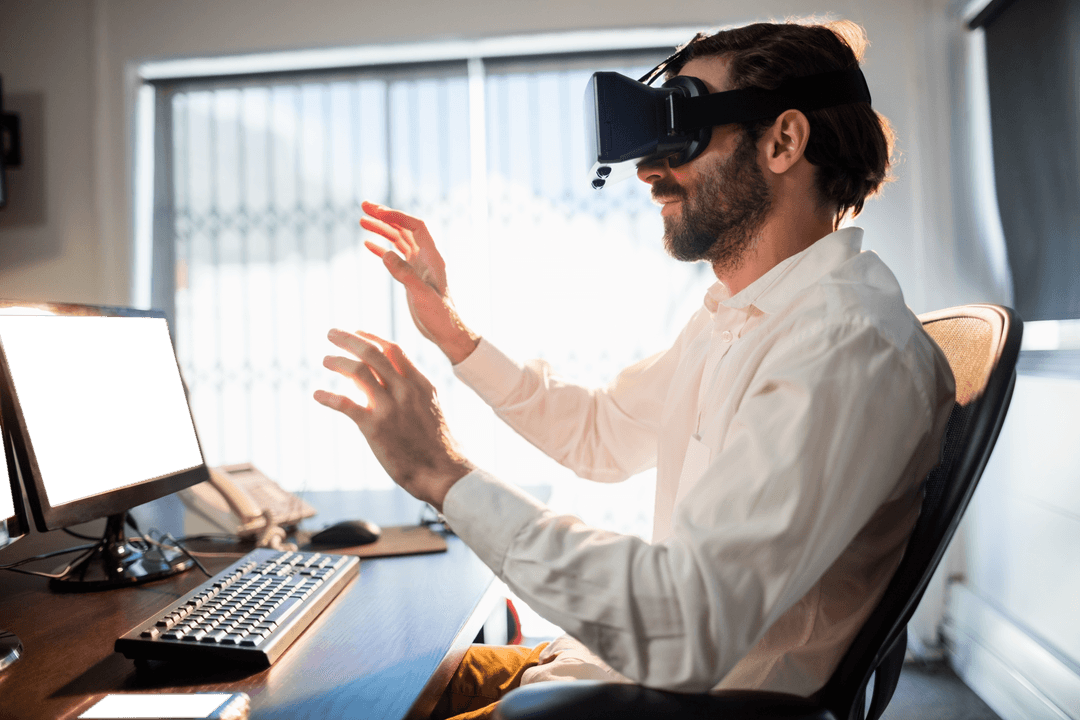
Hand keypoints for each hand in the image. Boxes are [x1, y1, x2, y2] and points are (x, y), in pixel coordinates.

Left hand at [313, 328, 472, 510]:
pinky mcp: (375, 427)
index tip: (356, 332)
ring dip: (337, 362)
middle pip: (372, 352)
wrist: (443, 472)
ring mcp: (390, 407)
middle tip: (331, 333)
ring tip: (325, 360)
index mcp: (420, 383)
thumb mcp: (429, 408)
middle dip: (348, 339)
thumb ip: (408, 392)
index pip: (393, 349)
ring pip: (358, 371)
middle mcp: (405, 389)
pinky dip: (328, 396)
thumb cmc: (437, 445)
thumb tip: (379, 381)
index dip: (371, 337)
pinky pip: (345, 404)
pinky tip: (317, 395)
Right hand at [360, 201, 479, 363]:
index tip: (377, 211)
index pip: (416, 226)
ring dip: (382, 229)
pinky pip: (396, 255)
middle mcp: (426, 257)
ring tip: (362, 221)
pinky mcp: (411, 276)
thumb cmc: (441, 316)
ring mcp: (418, 266)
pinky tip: (367, 244)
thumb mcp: (422, 296)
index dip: (397, 216)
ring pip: (399, 240)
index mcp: (433, 257)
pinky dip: (382, 248)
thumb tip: (386, 254)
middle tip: (364, 206)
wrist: (447, 332)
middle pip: (405, 228)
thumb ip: (405, 275)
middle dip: (386, 216)